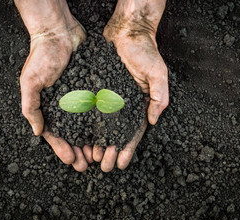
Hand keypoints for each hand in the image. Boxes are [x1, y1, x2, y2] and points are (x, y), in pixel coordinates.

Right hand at [15, 0, 88, 170]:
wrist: (59, 33)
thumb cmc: (41, 57)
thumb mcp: (30, 83)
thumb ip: (31, 107)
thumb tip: (37, 132)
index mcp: (48, 108)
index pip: (55, 135)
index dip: (62, 149)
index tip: (72, 161)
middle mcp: (64, 106)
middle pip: (73, 135)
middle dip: (79, 151)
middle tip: (87, 165)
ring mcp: (79, 99)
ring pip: (87, 127)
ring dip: (92, 142)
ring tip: (99, 155)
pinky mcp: (92, 90)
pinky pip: (98, 110)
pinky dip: (102, 124)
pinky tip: (109, 134)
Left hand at [96, 0, 167, 170]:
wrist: (126, 33)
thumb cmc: (145, 51)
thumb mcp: (158, 74)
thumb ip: (158, 97)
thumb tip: (152, 120)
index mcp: (138, 105)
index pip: (133, 133)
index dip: (128, 149)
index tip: (121, 164)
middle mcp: (123, 105)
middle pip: (115, 134)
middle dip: (110, 151)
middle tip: (103, 166)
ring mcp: (109, 99)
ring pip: (101, 126)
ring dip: (97, 143)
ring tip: (91, 157)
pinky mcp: (97, 90)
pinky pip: (90, 110)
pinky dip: (86, 125)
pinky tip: (81, 136)